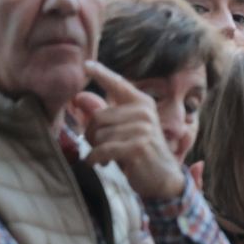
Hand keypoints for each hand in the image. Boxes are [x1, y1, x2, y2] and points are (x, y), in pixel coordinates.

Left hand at [76, 62, 187, 200]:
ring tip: (104, 157)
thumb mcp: (122, 130)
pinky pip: (103, 149)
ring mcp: (143, 129)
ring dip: (95, 149)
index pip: (118, 84)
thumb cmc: (141, 152)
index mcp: (142, 103)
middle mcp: (144, 112)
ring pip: (99, 135)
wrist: (163, 179)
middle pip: (98, 116)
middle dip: (92, 135)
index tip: (86, 65)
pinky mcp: (138, 146)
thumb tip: (80, 98)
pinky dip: (95, 159)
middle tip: (98, 147)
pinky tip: (98, 164)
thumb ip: (104, 114)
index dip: (101, 73)